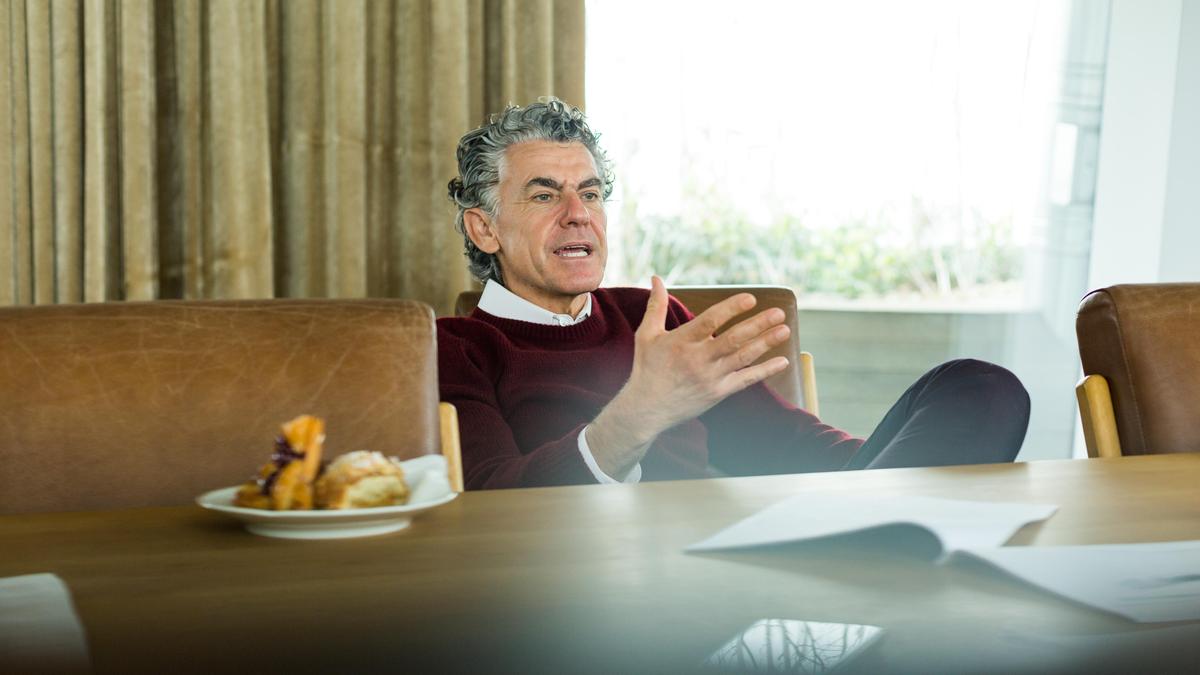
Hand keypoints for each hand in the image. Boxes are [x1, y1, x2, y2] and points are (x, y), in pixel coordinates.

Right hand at [587, 276, 790, 476]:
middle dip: (758, 325)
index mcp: (681, 342)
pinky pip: (746, 380)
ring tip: (784, 329)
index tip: (750, 298)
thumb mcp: (647, 335)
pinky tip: (783, 361)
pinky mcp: (718, 393)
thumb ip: (656, 306)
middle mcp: (698, 360)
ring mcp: (710, 377)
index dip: (731, 309)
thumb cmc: (647, 368)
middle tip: (778, 312)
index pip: (710, 322)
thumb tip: (656, 278)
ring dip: (766, 343)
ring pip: (743, 357)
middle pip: (733, 339)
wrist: (647, 409)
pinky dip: (765, 370)